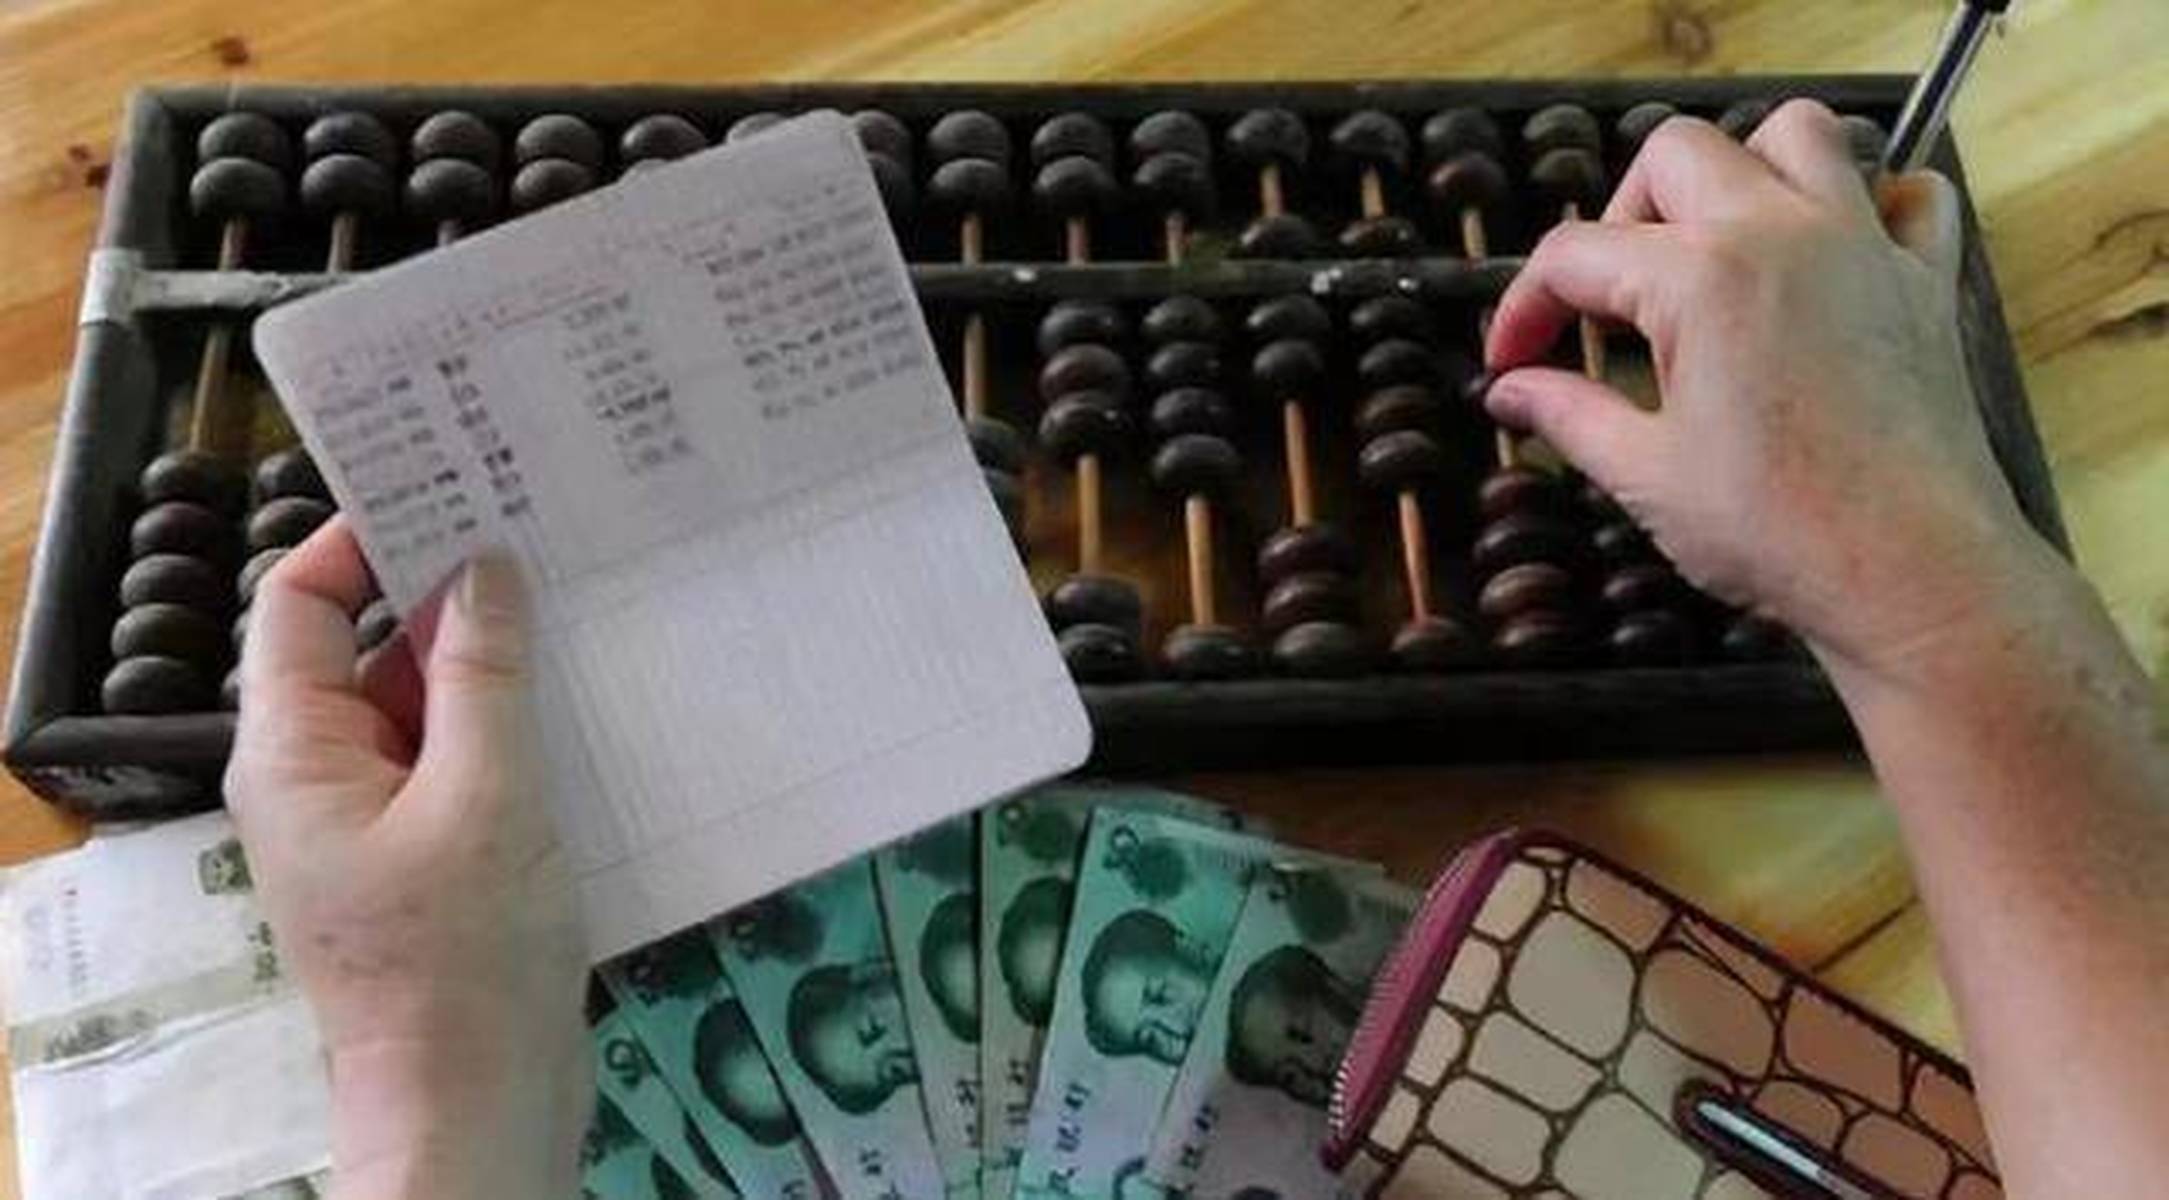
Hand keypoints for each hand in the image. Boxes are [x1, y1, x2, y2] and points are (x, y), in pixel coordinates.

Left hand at [226, 520, 589, 1198]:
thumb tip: (484, 566)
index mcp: (295, 751)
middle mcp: (318, 774)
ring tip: (583, 597)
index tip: (460, 482)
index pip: (304, 600)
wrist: (477, 1102)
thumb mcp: (487, 799)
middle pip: (368, 645)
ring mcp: (372, 819)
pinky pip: (455, 760)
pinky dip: (507, 724)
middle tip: (548, 527)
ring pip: (421, 704)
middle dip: (449, 591)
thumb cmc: (465, 954)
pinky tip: (583, 695)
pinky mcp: (425, 856)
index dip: (369, 533)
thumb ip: (482, 675)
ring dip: (490, 661)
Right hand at [1483, 99, 2055, 673]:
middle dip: (1622, 214)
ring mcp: (1862, 246)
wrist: (1911, 573)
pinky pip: (1911, 195)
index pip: (1577, 255)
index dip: (1526, 307)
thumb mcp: (1646, 474)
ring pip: (1796, 135)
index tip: (1513, 362)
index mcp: (1699, 276)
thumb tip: (1512, 392)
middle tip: (1610, 300)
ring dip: (1742, 168)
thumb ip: (1568, 414)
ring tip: (1714, 243)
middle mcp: (1781, 232)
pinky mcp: (1922, 281)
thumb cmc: (1777, 531)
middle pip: (1675, 156)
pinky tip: (1833, 253)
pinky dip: (1874, 200)